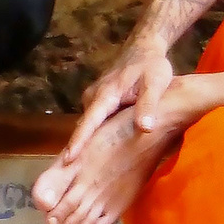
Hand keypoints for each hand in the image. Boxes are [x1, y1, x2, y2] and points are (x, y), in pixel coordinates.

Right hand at [61, 46, 174, 163]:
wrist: (143, 47)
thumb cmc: (151, 65)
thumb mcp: (156, 83)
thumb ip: (148, 105)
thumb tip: (144, 128)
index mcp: (106, 94)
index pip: (89, 122)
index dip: (79, 141)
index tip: (67, 160)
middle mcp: (94, 96)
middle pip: (84, 127)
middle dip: (76, 150)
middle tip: (71, 176)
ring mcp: (93, 98)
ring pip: (87, 125)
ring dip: (85, 144)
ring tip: (82, 172)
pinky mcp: (97, 101)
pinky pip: (92, 121)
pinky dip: (93, 135)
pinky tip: (97, 154)